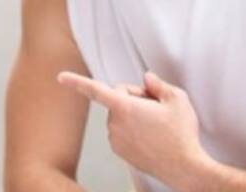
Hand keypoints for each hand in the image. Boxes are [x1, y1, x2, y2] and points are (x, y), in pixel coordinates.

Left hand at [58, 71, 210, 186]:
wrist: (184, 168)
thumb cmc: (181, 135)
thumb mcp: (177, 99)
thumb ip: (158, 84)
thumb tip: (148, 79)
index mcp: (125, 108)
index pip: (96, 90)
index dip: (77, 81)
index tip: (61, 77)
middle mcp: (115, 124)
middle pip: (118, 99)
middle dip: (134, 98)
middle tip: (156, 107)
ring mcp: (116, 140)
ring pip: (120, 116)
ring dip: (133, 115)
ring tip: (156, 126)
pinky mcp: (120, 152)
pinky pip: (122, 132)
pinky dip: (133, 130)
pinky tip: (151, 137)